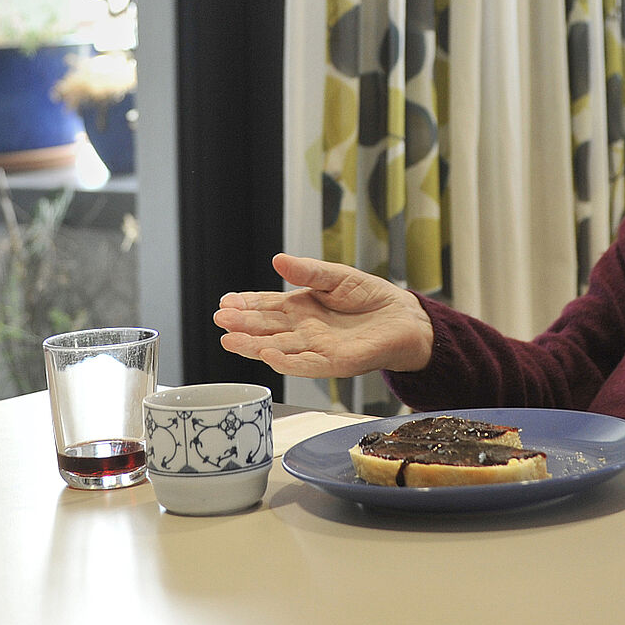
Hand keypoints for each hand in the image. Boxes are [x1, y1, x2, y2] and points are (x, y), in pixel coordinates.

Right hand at [213, 252, 433, 377]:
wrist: (405, 318)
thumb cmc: (370, 297)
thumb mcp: (336, 277)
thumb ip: (308, 271)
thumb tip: (277, 260)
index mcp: (301, 308)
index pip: (267, 307)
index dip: (245, 305)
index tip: (224, 302)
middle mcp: (303, 331)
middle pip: (266, 329)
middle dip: (242, 325)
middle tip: (219, 320)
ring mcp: (317, 349)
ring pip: (279, 349)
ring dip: (254, 346)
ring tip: (230, 340)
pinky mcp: (336, 363)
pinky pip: (307, 364)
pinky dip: (287, 361)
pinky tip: (267, 355)